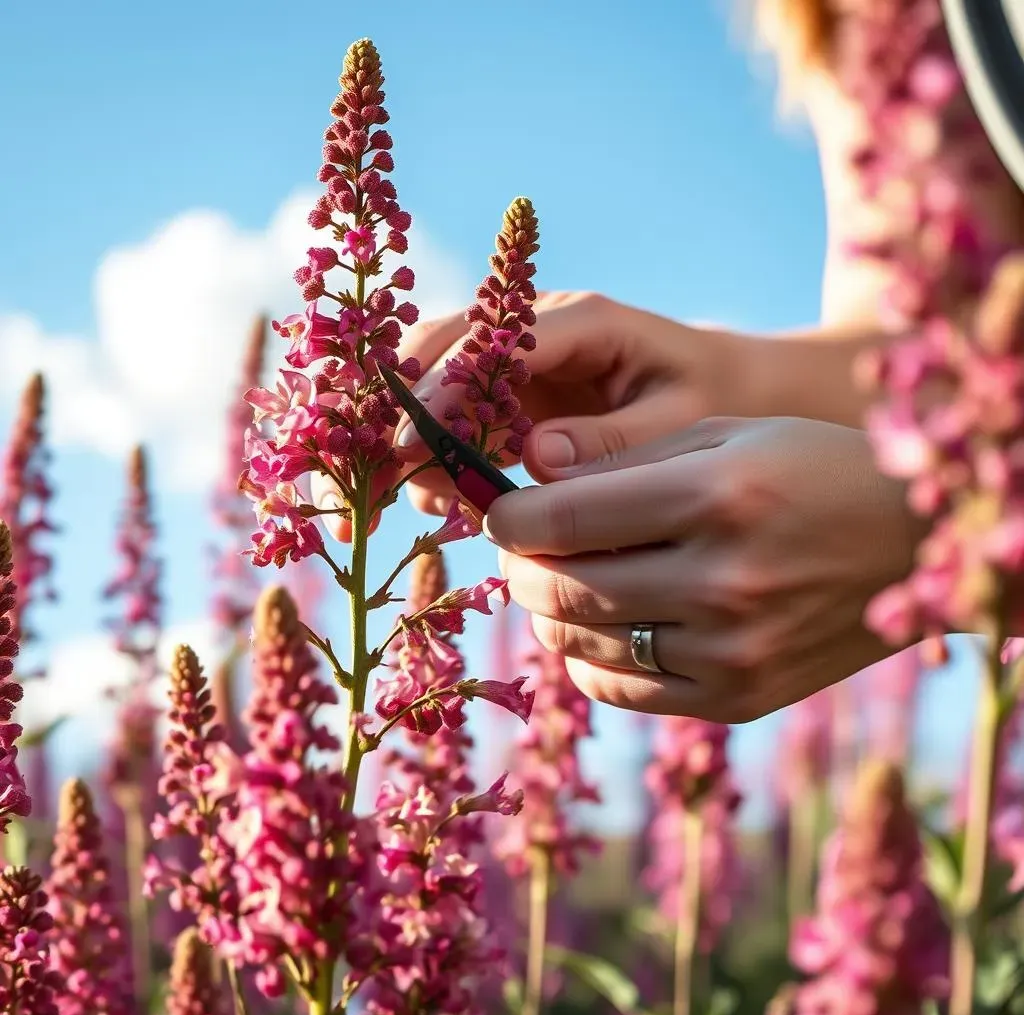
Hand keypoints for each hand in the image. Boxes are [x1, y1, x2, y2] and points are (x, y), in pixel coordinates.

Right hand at [312, 292, 755, 536]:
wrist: (725, 391)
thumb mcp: (682, 421)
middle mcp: (527, 331)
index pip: (486, 343)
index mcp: (573, 321)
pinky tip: (421, 507)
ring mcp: (511, 364)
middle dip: (385, 413)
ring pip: (425, 388)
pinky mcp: (505, 399)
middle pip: (432, 353)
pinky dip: (423, 463)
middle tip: (350, 481)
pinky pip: (448, 425)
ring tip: (362, 509)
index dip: (440, 390)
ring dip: (389, 443)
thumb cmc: (710, 399)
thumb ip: (615, 439)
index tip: (407, 448)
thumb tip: (537, 459)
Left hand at [483, 417, 923, 722]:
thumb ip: (623, 461)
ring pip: (580, 642)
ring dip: (549, 609)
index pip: (564, 518)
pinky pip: (620, 690)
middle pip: (561, 587)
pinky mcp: (738, 698)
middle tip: (520, 546)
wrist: (912, 544)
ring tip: (563, 577)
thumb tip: (530, 486)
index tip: (497, 510)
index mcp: (716, 498)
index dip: (506, 516)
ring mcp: (731, 651)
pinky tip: (601, 624)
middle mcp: (722, 582)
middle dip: (518, 565)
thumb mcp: (726, 434)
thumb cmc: (811, 468)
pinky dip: (587, 657)